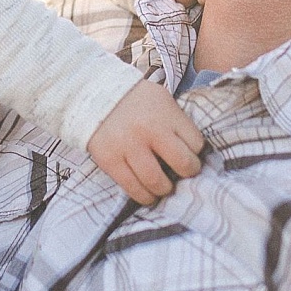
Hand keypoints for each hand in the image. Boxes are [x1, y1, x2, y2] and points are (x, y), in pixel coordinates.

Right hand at [87, 78, 204, 203]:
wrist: (94, 94)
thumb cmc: (136, 101)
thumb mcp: (163, 100)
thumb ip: (178, 123)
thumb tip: (194, 153)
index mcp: (166, 114)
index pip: (196, 144)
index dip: (196, 152)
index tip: (190, 154)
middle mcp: (149, 130)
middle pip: (183, 164)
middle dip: (188, 173)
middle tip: (183, 174)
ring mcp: (128, 147)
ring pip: (156, 182)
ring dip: (165, 189)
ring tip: (164, 187)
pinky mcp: (110, 160)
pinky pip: (132, 188)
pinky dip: (144, 196)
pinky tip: (148, 194)